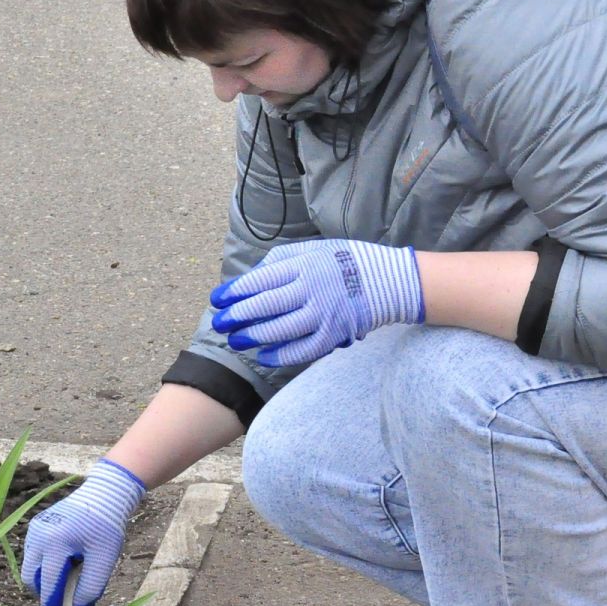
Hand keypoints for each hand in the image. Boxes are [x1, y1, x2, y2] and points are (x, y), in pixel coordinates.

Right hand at [21, 458, 146, 605]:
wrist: (104, 495)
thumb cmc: (106, 526)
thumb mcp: (104, 560)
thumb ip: (90, 588)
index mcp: (55, 542)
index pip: (49, 585)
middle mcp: (38, 536)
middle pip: (32, 579)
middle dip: (45, 595)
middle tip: (62, 605)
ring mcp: (34, 530)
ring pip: (31, 568)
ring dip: (46, 580)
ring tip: (69, 579)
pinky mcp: (36, 527)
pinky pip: (35, 555)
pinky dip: (47, 566)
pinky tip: (67, 564)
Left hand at [210, 238, 423, 367]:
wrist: (389, 280)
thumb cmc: (344, 261)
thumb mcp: (313, 249)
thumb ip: (281, 260)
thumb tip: (251, 275)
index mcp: (304, 264)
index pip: (260, 280)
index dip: (235, 291)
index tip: (217, 299)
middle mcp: (312, 288)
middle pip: (266, 305)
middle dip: (237, 316)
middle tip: (219, 324)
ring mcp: (325, 313)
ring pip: (281, 329)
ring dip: (254, 337)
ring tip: (236, 340)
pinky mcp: (335, 334)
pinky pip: (303, 350)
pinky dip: (282, 355)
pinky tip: (264, 356)